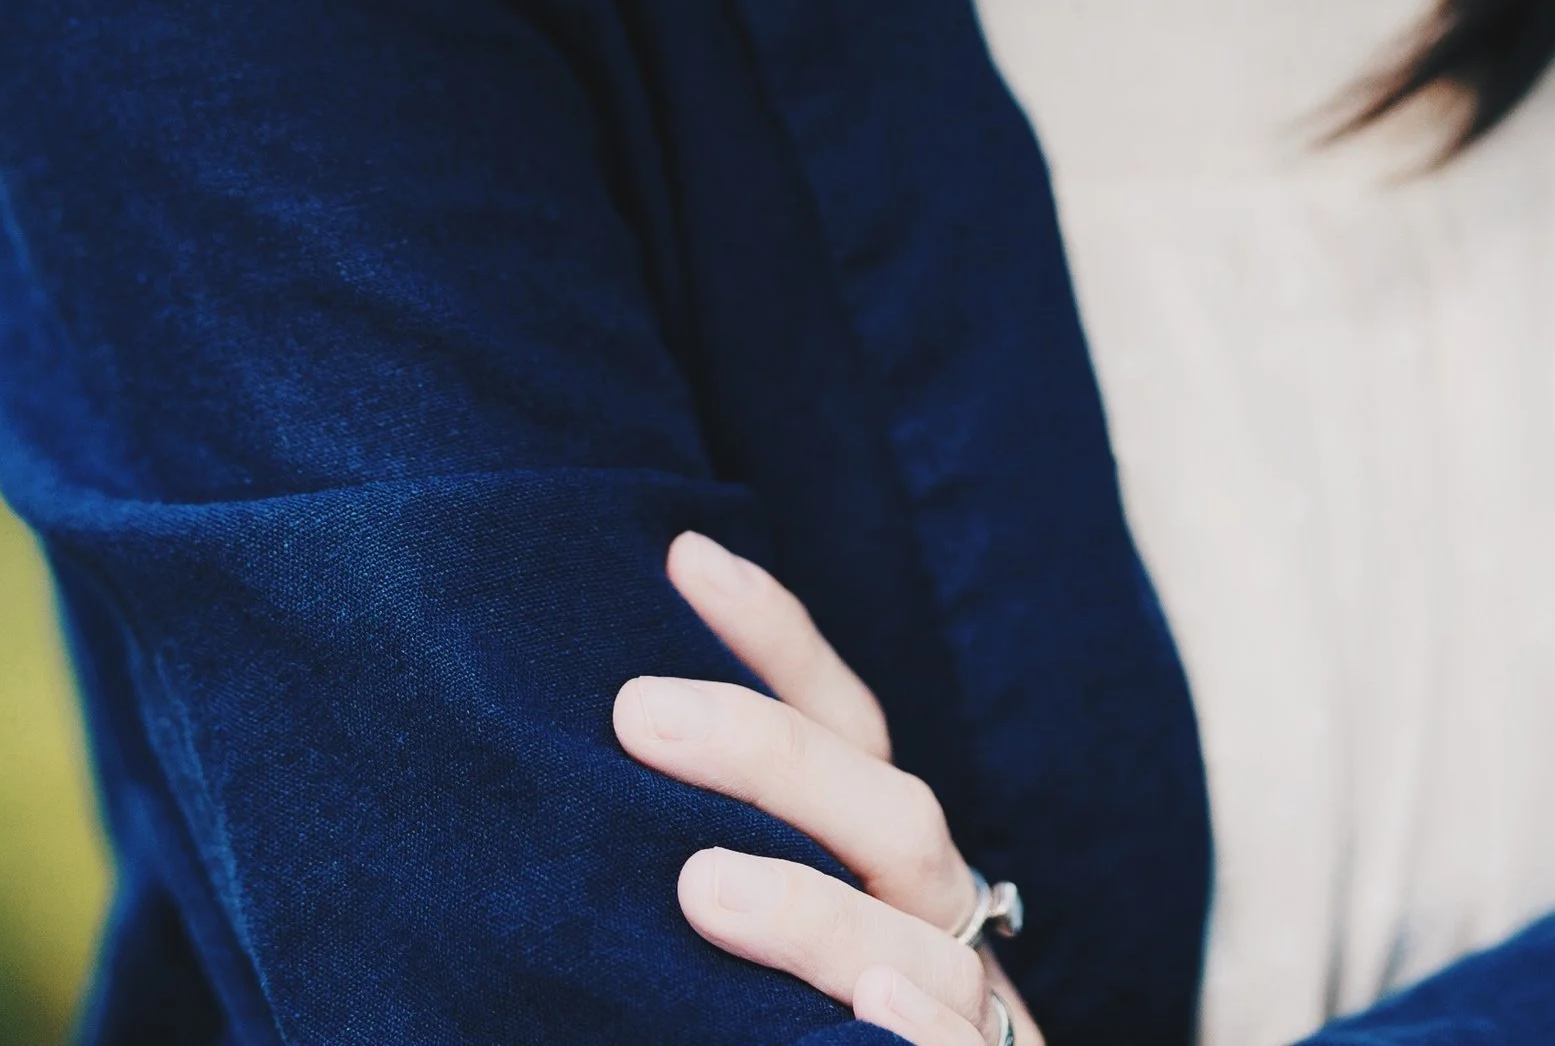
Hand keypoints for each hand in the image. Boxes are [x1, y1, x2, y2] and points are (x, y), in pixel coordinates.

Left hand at [615, 531, 1043, 1045]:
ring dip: (817, 915)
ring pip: (929, 955)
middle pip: (891, 818)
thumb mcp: (761, 930)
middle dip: (772, 755)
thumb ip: (716, 850)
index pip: (848, 731)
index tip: (683, 556)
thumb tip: (588, 745)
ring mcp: (966, 1020)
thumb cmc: (803, 1027)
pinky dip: (917, 1034)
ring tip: (700, 886)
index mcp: (883, 871)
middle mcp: (935, 927)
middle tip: (637, 714)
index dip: (777, 640)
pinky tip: (867, 1011)